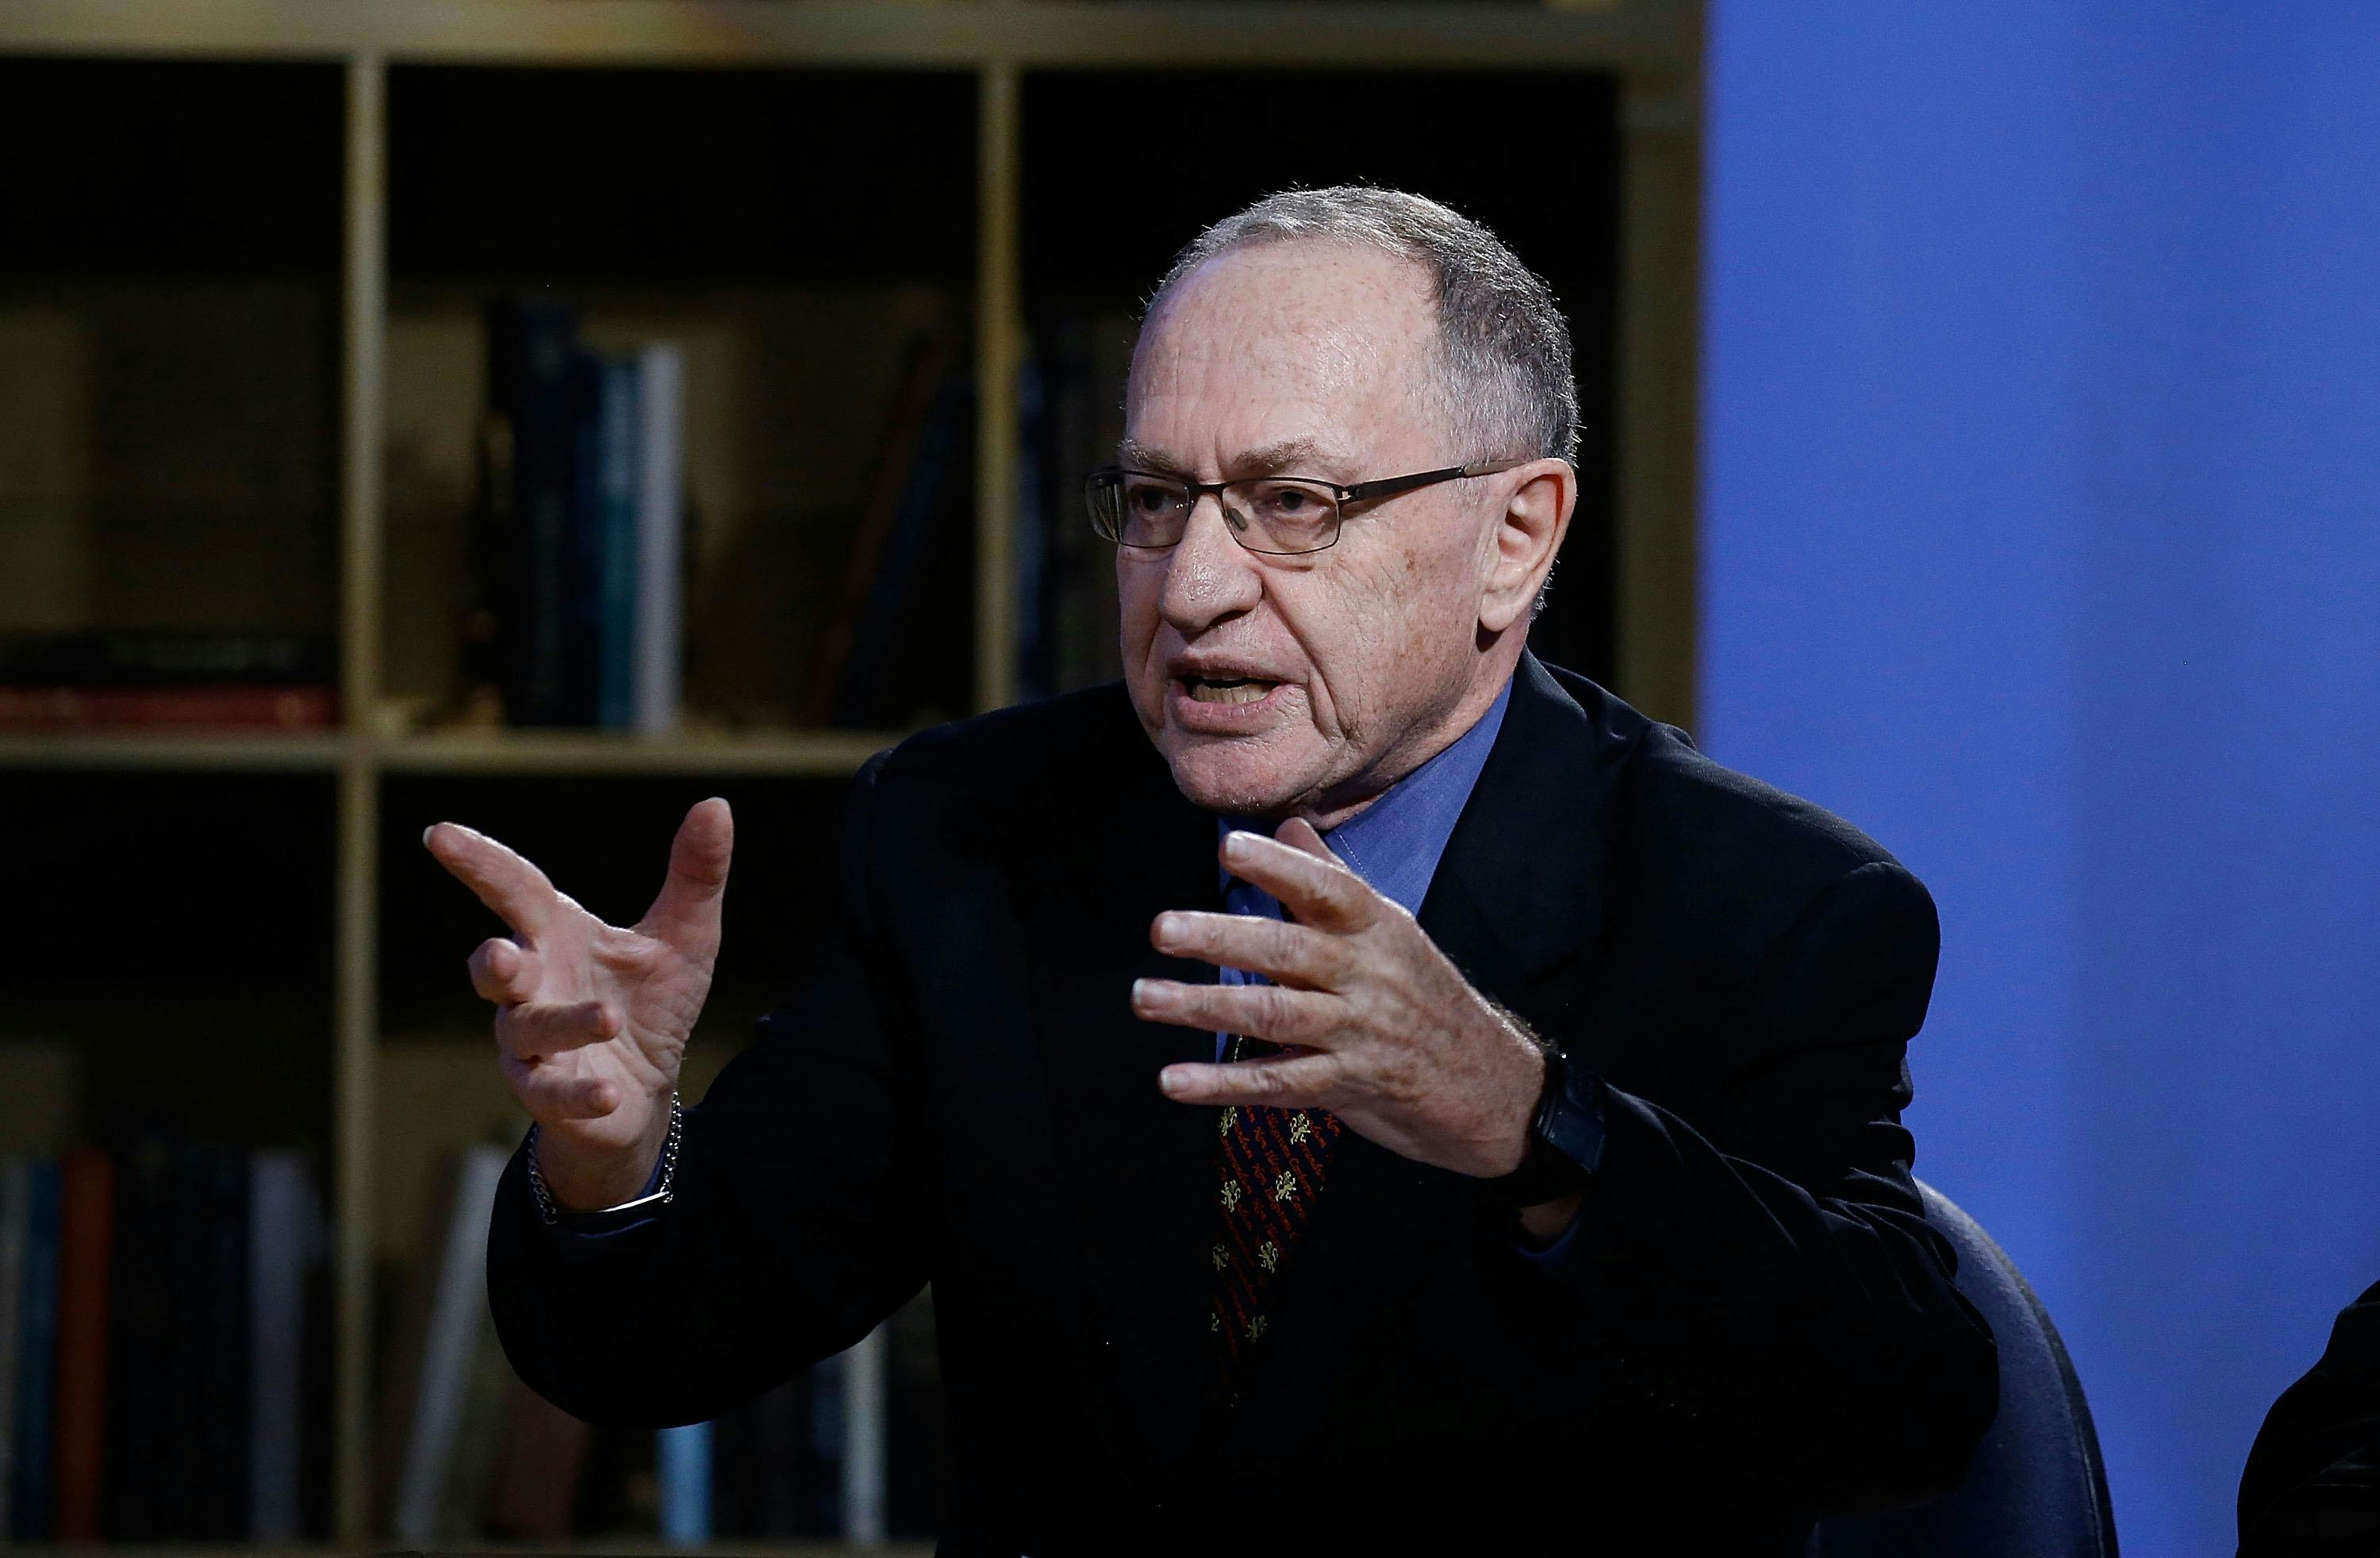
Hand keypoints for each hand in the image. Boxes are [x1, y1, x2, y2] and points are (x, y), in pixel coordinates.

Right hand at [423, 798, 732, 1206]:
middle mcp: (532, 985)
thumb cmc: (651, 1001)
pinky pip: (550, 1094)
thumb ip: (696, 874)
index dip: (478, 862)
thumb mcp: (686, 936)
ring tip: (609, 1018)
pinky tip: (610, 1093)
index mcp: (557, 934)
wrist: (647, 1089)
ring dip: (564, 1024)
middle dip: (493, 963)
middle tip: (506, 955)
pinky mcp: (545, 1093)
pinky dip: (578, 1093)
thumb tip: (716, 804)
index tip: (438, 834)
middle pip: (493, 967)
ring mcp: (531, 1042)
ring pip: (527, 1029)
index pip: (514, 890)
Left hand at [1131, 819, 1546, 1181]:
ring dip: (1202, 1008)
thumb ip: (1331, 878)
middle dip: (1221, 939)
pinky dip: (1222, 1084)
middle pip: (1287, 951)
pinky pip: (1276, 1084)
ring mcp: (1357, 1034)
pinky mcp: (1347, 1087)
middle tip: (1161, 929)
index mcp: (1376, 928)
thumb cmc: (1425, 994)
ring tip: (1145, 999)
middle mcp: (1366, 976)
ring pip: (1272, 1016)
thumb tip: (1289, 823)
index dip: (1279, 868)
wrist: (1489, 1086)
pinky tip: (1173, 1080)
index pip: (1326, 889)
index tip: (1228, 848)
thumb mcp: (1392, 930)